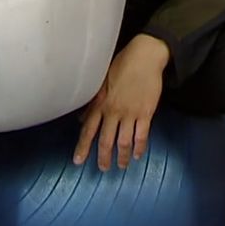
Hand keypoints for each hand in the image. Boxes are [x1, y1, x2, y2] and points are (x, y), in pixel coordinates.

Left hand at [73, 35, 169, 170]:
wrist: (144, 56)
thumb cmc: (122, 66)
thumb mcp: (101, 82)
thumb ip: (92, 103)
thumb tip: (81, 119)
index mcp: (100, 103)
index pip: (88, 130)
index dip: (83, 146)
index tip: (78, 161)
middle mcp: (113, 111)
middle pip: (106, 140)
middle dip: (104, 157)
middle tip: (103, 169)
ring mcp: (130, 113)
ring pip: (124, 141)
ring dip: (123, 156)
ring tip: (122, 166)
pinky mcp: (146, 112)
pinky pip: (142, 135)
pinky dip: (140, 147)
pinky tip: (138, 155)